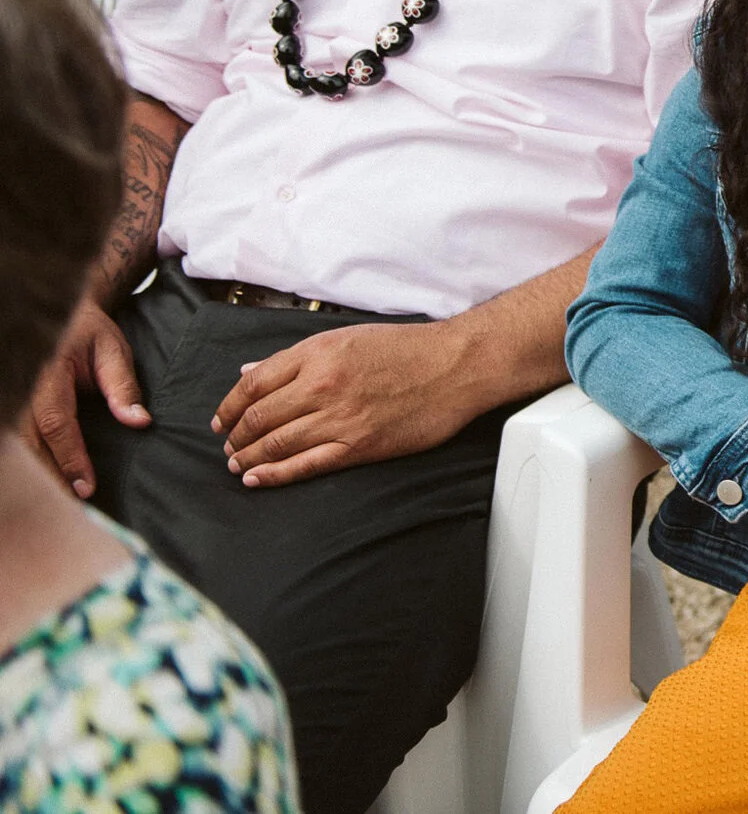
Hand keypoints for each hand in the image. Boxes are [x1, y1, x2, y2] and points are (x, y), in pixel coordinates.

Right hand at [22, 300, 148, 498]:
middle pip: (28, 444)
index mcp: (48, 376)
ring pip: (18, 447)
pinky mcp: (12, 408)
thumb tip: (139, 422)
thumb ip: (123, 386)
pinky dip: (30, 462)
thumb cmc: (90, 334)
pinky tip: (47, 483)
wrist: (61, 313)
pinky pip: (17, 442)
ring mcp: (14, 399)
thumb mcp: (113, 351)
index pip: (56, 424)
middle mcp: (23, 390)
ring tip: (59, 505)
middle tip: (71, 509)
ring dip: (37, 475)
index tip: (86, 487)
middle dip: (49, 478)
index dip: (70, 458)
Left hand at [211, 320, 487, 487]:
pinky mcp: (359, 445)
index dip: (229, 406)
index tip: (222, 419)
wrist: (456, 365)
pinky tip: (257, 479)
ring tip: (237, 463)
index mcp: (317, 353)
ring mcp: (340, 417)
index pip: (253, 384)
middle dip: (236, 435)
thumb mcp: (347, 337)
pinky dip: (275, 474)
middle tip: (229, 445)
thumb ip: (297, 357)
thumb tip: (251, 371)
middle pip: (259, 417)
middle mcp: (322, 385)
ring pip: (276, 444)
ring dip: (248, 457)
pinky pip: (305, 464)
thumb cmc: (408, 348)